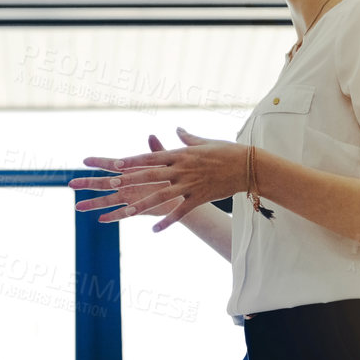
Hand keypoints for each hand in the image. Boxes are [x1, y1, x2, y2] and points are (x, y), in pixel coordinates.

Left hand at [70, 128, 249, 231]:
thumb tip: (177, 129)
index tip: (114, 163)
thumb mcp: (205, 142)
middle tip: (111, 185)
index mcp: (180, 153)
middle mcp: (181, 168)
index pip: (150, 157)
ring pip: (162, 196)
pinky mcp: (199, 198)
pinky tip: (154, 230)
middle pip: (150, 175)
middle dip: (130, 180)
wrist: (248, 167)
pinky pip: (180, 212)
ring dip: (143, 204)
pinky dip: (168, 221)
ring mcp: (190, 184)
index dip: (131, 161)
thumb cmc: (227, 151)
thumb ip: (187, 138)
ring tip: (126, 213)